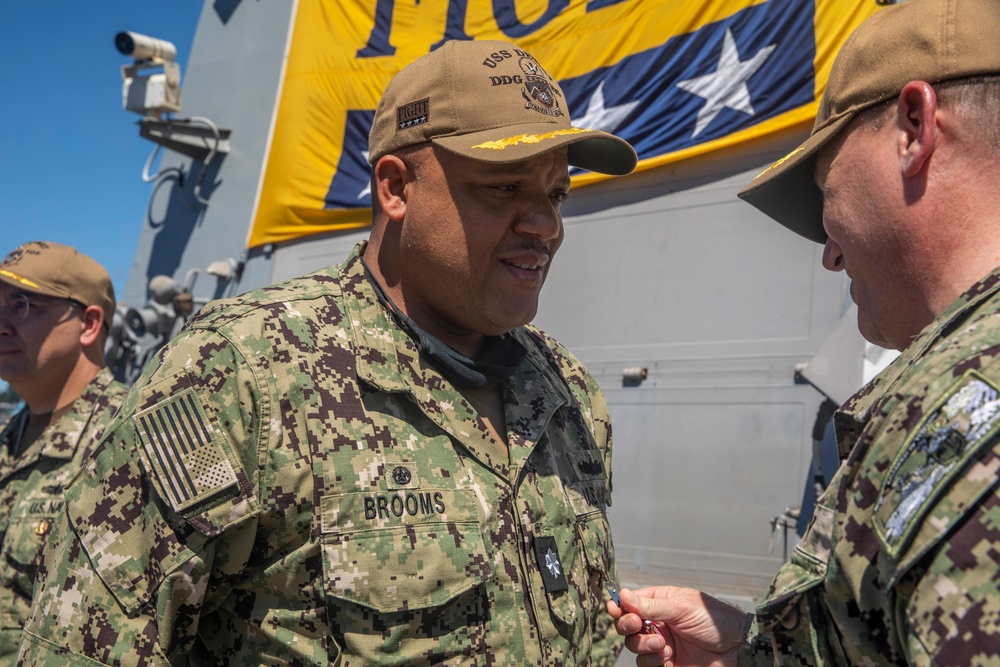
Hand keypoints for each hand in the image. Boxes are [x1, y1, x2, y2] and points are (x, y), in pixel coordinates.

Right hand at [606, 586, 743, 666]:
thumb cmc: (715, 621)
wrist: (737, 650)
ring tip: (662, 644)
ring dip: (642, 644)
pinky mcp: (666, 663)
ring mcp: (661, 644)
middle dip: (628, 625)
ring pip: (633, 645)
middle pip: (626, 624)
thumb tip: (622, 595)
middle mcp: (657, 622)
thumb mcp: (682, 607)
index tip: (615, 610)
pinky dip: (651, 661)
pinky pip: (644, 664)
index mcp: (661, 602)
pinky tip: (667, 656)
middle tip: (638, 625)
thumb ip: (651, 605)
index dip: (619, 606)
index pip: (630, 602)